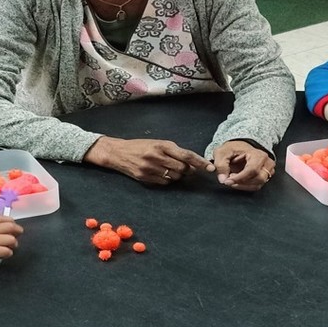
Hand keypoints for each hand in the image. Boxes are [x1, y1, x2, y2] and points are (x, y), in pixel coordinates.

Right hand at [0, 216, 21, 267]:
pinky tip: (5, 254)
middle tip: (18, 235)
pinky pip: (6, 251)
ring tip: (11, 247)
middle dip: (17, 231)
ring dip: (14, 243)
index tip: (13, 225)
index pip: (2, 218)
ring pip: (10, 239)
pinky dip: (8, 253)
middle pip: (10, 227)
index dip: (11, 221)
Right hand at [84, 136, 211, 185]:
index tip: (210, 168)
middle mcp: (157, 156)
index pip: (186, 155)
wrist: (118, 152)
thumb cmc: (140, 146)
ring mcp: (150, 168)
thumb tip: (192, 164)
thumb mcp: (157, 143)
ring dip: (177, 176)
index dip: (200, 162)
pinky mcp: (145, 177)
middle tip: (185, 168)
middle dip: (187, 170)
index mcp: (162, 145)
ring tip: (168, 169)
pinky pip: (164, 183)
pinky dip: (166, 180)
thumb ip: (174, 152)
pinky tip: (160, 174)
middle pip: (182, 169)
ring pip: (174, 177)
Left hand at [211, 140, 274, 190]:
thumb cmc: (232, 149)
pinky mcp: (265, 176)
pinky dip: (246, 186)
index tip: (228, 181)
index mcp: (258, 154)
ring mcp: (268, 170)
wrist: (238, 149)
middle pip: (257, 179)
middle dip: (241, 182)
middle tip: (229, 178)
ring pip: (257, 185)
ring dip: (243, 185)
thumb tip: (223, 179)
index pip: (252, 170)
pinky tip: (238, 181)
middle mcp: (266, 162)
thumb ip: (221, 165)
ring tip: (233, 179)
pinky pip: (256, 186)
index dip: (239, 178)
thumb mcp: (221, 153)